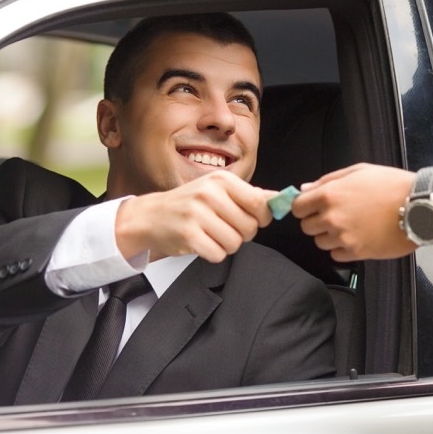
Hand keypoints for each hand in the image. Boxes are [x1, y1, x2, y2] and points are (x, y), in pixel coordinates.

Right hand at [114, 171, 273, 262]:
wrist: (151, 216)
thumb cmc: (189, 204)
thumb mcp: (218, 190)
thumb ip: (250, 195)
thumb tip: (281, 199)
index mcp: (222, 179)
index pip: (260, 202)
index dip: (261, 217)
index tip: (252, 219)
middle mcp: (210, 193)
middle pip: (250, 227)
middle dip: (242, 234)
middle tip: (225, 228)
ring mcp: (197, 214)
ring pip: (235, 243)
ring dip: (227, 245)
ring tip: (211, 235)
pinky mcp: (188, 235)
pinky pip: (218, 254)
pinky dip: (213, 253)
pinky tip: (202, 243)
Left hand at [292, 163, 416, 261]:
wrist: (419, 206)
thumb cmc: (391, 184)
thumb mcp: (358, 171)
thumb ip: (327, 180)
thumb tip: (304, 190)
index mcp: (329, 195)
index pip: (297, 208)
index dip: (305, 207)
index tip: (314, 207)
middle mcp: (332, 218)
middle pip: (306, 227)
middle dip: (317, 222)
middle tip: (337, 216)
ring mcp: (343, 237)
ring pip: (320, 243)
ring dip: (330, 236)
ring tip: (351, 226)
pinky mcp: (356, 253)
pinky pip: (336, 255)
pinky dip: (343, 249)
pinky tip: (357, 237)